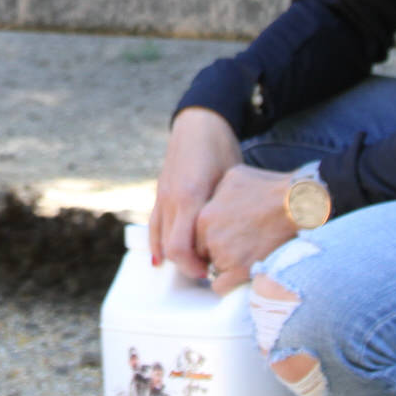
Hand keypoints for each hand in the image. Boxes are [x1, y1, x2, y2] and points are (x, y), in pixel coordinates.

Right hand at [149, 106, 242, 279]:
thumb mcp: (232, 180)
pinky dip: (157, 243)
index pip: (180, 248)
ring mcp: (162, 196)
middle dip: (187, 265)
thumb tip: (241, 242)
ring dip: (174, 256)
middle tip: (209, 271)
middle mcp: (171, 199)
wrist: (199, 123)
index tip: (213, 272)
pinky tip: (161, 257)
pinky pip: (154, 225)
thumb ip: (228, 211)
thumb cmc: (221, 149)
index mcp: (190, 196)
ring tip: (193, 263)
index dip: (194, 267)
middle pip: (169, 249)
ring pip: (159, 239)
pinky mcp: (159, 193)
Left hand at [195, 164, 297, 292]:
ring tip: (247, 254)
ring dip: (226, 265)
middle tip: (237, 246)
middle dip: (216, 251)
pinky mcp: (242, 270)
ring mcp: (225, 255)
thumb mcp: (232, 178)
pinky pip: (221, 287)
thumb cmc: (267, 187)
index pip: (196, 238)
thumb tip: (215, 201)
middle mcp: (210, 237)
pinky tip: (241, 273)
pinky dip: (227, 284)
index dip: (209, 239)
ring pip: (215, 269)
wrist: (293, 204)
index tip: (224, 237)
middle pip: (204, 254)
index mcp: (204, 216)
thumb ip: (216, 194)